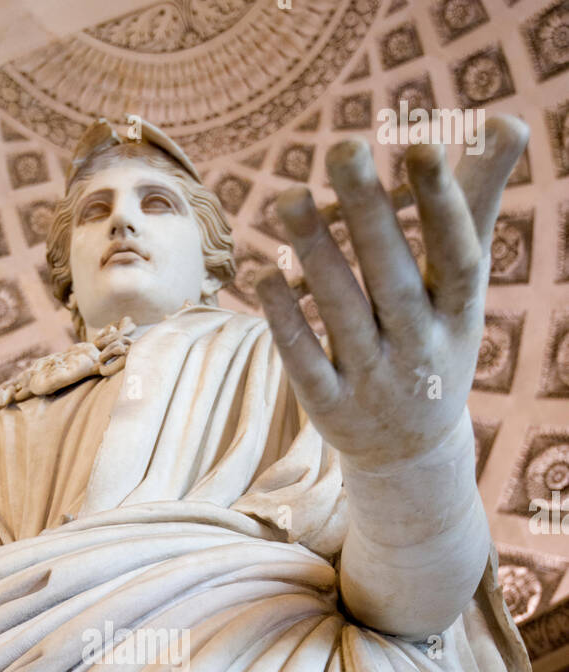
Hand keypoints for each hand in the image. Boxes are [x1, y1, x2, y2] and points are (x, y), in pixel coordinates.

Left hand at [254, 116, 527, 466]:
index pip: (456, 254)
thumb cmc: (436, 338)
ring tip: (289, 196)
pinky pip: (305, 362)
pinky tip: (263, 275)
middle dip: (370, 214)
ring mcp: (374, 381)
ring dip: (316, 255)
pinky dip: (286, 321)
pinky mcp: (331, 407)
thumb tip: (508, 119)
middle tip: (345, 147)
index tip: (422, 144)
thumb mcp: (464, 283)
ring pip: (343, 313)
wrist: (412, 452)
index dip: (442, 203)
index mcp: (459, 312)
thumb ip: (477, 202)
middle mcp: (419, 346)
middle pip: (393, 278)